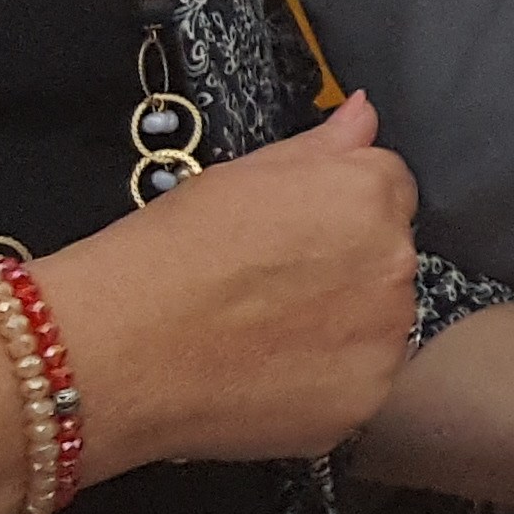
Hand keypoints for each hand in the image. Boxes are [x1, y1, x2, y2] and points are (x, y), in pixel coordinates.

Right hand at [25, 92, 421, 470]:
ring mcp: (384, 338)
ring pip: (378, 321)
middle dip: (345, 265)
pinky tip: (268, 375)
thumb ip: (321, 146)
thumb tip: (364, 113)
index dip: (335, 208)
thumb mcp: (240, 176)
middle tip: (268, 287)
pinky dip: (324, 380)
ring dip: (342, 324)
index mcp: (367, 195)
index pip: (388, 187)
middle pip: (388, 254)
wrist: (119, 350)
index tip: (292, 233)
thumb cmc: (167, 254)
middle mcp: (394, 263)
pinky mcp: (364, 400)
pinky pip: (360, 380)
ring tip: (264, 334)